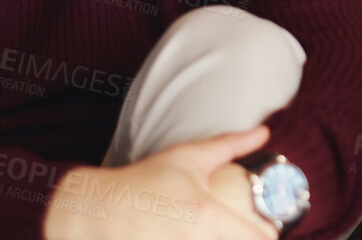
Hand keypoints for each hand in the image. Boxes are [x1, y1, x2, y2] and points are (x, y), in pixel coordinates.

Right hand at [45, 126, 276, 239]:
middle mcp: (193, 239)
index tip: (267, 232)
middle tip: (239, 232)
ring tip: (206, 233)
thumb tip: (264, 132)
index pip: (258, 239)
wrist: (92, 207)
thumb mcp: (187, 157)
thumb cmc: (143, 180)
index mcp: (207, 214)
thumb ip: (230, 145)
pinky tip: (190, 239)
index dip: (269, 236)